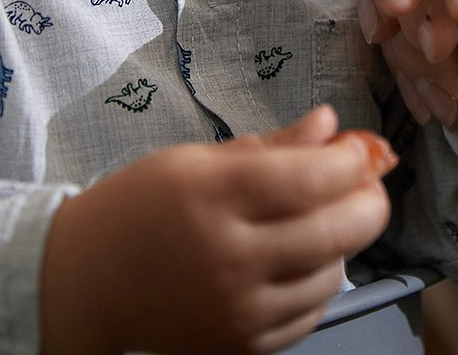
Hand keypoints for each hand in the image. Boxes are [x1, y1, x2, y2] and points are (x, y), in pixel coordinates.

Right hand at [38, 105, 393, 354]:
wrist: (87, 283)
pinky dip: (319, 285)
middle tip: (366, 185)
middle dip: (369, 202)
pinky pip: (309, 314)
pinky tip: (303, 261)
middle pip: (336, 230)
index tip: (358, 149)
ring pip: (331, 275)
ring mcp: (236, 309)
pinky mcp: (241, 345)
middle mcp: (228, 257)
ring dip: (343, 244)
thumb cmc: (141, 208)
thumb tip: (330, 124)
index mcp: (213, 196)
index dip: (351, 161)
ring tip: (324, 221)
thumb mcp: (198, 161)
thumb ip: (273, 146)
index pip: (312, 179)